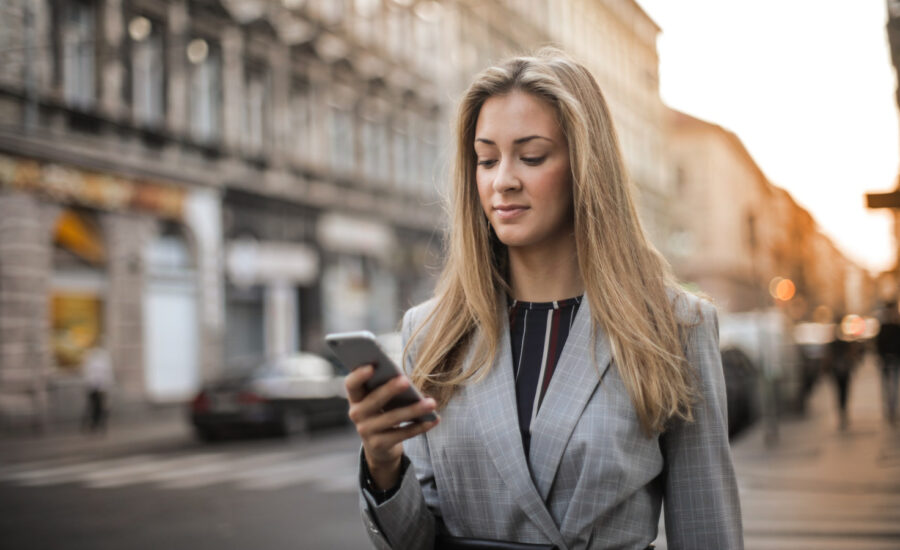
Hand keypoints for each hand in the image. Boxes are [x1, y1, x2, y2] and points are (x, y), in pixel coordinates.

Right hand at [345, 365, 439, 489]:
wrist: (379, 447)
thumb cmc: (383, 413)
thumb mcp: (380, 400)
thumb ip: (386, 388)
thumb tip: (406, 381)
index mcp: (356, 398)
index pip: (351, 384)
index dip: (359, 375)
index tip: (372, 366)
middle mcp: (357, 414)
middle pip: (374, 400)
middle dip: (390, 390)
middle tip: (406, 381)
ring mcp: (366, 431)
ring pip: (393, 418)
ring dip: (414, 410)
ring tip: (431, 403)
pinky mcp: (379, 445)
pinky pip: (403, 434)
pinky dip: (420, 426)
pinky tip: (434, 419)